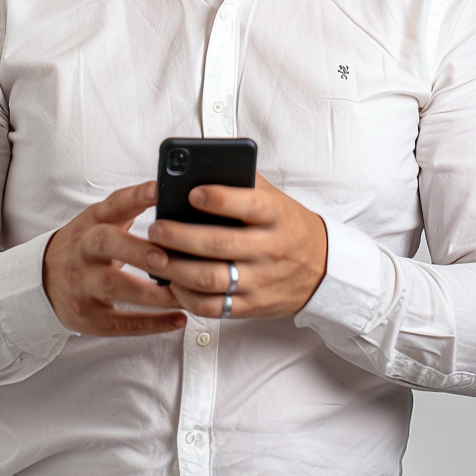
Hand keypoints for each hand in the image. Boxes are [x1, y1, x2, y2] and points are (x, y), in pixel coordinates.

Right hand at [42, 181, 187, 335]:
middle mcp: (84, 250)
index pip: (113, 204)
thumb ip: (131, 206)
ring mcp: (83, 285)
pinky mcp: (88, 316)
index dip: (137, 196)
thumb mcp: (100, 220)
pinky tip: (179, 319)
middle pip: (106, 243)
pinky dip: (151, 323)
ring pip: (113, 286)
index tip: (160, 189)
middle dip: (137, 249)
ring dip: (150, 292)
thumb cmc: (86, 245)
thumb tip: (173, 192)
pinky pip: (120, 322)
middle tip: (165, 256)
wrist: (43, 280)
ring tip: (183, 294)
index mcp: (92, 222)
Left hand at [144, 176, 327, 319]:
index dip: (219, 199)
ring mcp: (261, 280)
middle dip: (180, 236)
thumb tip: (198, 168)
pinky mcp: (253, 305)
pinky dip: (187, 297)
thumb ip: (242, 182)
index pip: (249, 204)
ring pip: (212, 279)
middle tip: (156, 228)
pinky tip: (171, 283)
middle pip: (219, 244)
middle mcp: (270, 248)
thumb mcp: (274, 198)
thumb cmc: (286, 224)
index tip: (192, 192)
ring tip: (154, 256)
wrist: (322, 266)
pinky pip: (214, 307)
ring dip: (176, 269)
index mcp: (276, 215)